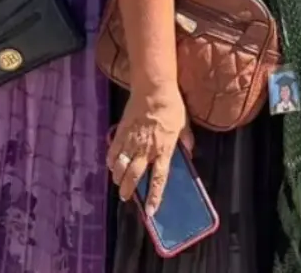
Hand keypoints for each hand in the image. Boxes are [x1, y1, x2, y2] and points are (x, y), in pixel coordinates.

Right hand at [107, 84, 193, 215]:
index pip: (159, 179)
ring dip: (118, 179)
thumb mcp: (184, 124)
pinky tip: (112, 166)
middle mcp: (147, 150)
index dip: (154, 197)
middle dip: (129, 191)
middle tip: (126, 198)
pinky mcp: (121, 132)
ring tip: (118, 184)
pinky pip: (113, 151)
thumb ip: (186, 140)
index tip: (150, 211)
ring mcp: (132, 141)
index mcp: (164, 150)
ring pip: (121, 167)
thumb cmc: (172, 106)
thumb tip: (189, 151)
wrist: (153, 89)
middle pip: (134, 177)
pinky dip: (111, 161)